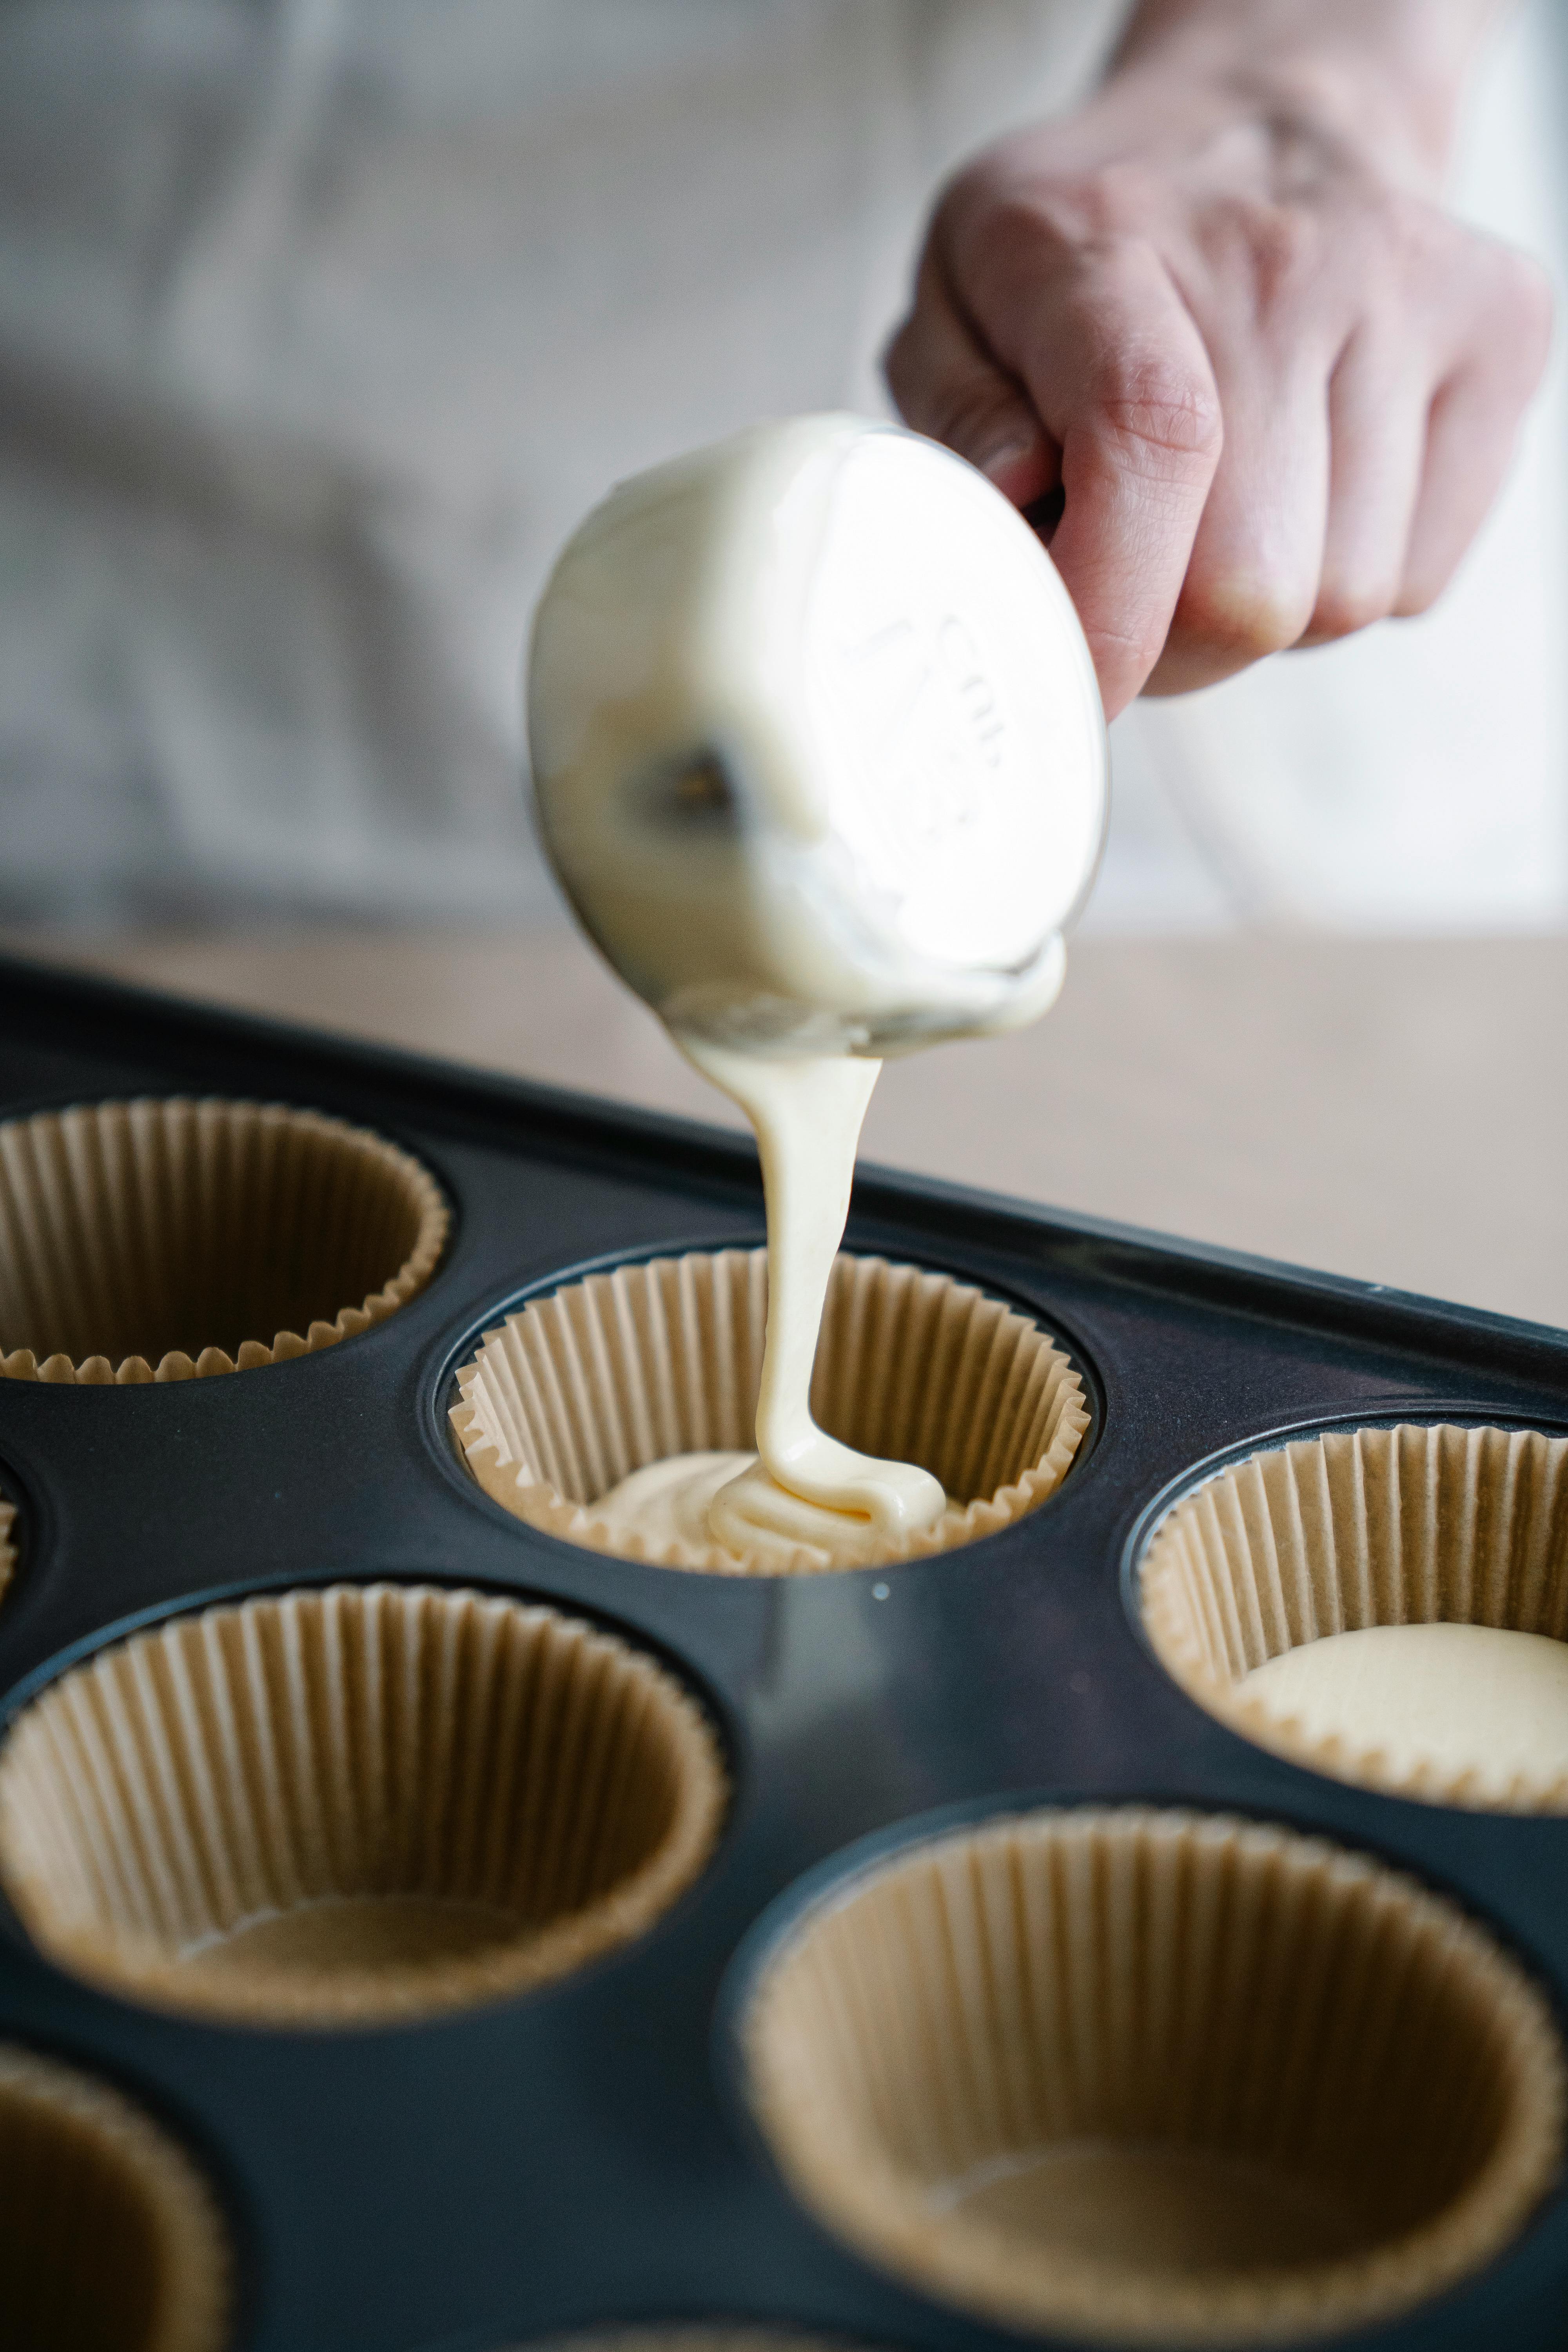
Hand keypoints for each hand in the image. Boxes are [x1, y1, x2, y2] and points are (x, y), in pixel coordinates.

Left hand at [885, 5, 1551, 717]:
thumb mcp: (960, 295)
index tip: (1075, 678)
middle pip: (1251, 585)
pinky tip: (1304, 494)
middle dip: (1177, 639)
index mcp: (1110, 245)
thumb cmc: (1095, 235)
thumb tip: (1012, 509)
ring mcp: (1410, 292)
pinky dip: (1352, 576)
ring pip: (1342, 600)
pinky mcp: (1501, 338)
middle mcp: (1281, 260)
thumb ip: (957, 420)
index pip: (1151, 442)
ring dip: (1266, 612)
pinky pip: (1415, 578)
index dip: (1110, 606)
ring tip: (1221, 521)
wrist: (1266, 107)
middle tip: (1135, 588)